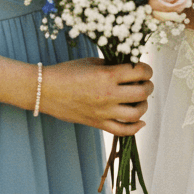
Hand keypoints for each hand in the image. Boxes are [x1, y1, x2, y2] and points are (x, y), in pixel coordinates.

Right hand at [38, 56, 153, 134]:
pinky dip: (135, 127)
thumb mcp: (92, 62)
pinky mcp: (97, 123)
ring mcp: (103, 112)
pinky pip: (122, 130)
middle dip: (148, 86)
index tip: (144, 69)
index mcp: (107, 75)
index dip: (146, 70)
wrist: (45, 90)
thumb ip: (113, 65)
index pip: (139, 72)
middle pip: (142, 93)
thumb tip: (131, 67)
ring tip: (140, 100)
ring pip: (136, 113)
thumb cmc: (68, 72)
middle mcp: (108, 94)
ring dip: (144, 105)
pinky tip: (140, 121)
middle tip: (144, 83)